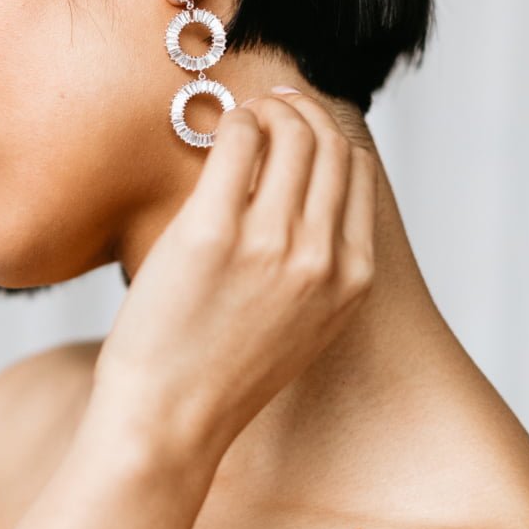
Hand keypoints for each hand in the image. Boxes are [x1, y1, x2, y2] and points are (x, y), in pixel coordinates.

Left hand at [94, 88, 377, 461]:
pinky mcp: (213, 233)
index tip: (301, 123)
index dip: (330, 134)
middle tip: (271, 103)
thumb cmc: (221, 376)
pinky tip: (215, 130)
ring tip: (243, 114)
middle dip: (303, 110)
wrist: (169, 424)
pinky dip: (233, 122)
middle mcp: (321, 258)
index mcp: (351, 280)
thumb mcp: (300, 326)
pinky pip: (237, 142)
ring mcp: (270, 243)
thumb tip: (302, 197)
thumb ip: (315, 267)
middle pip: (330, 145)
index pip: (359, 173)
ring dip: (269, 109)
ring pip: (291, 133)